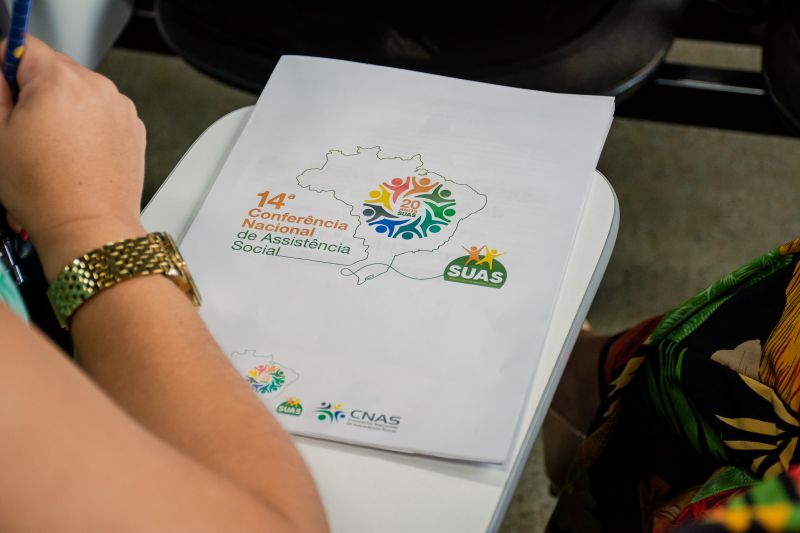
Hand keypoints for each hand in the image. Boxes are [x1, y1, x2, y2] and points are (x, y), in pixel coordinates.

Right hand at [0, 36, 146, 279]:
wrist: (89, 228)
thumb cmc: (44, 190)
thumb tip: (2, 70)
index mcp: (61, 80)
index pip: (23, 46)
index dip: (5, 69)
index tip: (4, 95)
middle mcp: (98, 87)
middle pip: (54, 70)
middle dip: (35, 93)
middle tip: (24, 131)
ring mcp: (120, 108)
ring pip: (79, 94)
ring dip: (63, 110)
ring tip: (51, 149)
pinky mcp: (133, 129)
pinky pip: (101, 114)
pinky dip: (87, 126)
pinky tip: (75, 155)